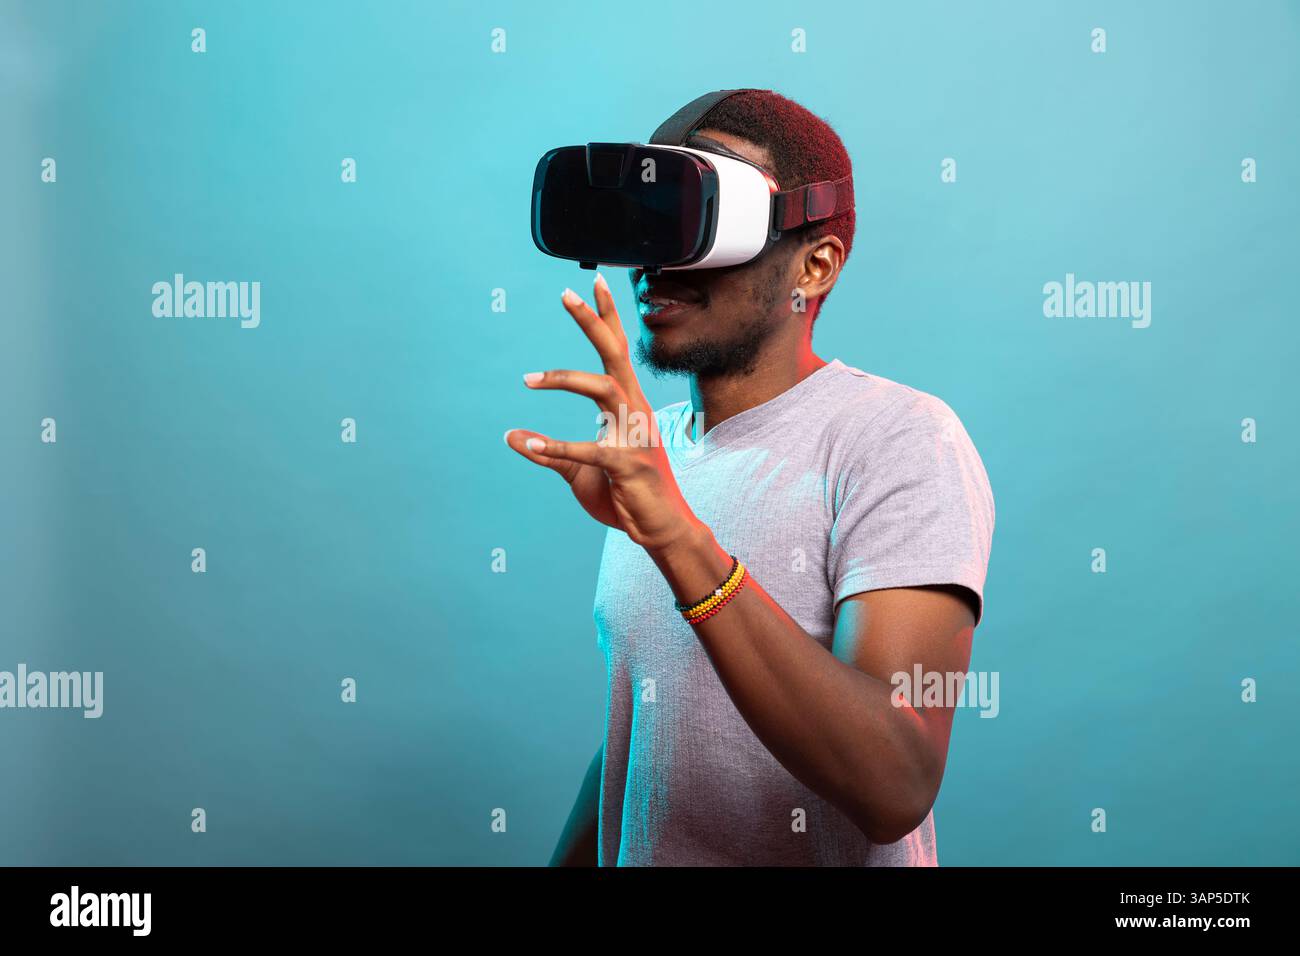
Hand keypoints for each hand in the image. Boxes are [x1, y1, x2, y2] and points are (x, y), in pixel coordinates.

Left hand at [505, 274, 702, 555]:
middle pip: (615, 354)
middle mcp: (634, 411)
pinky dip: (556, 446)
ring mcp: (634, 435)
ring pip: (603, 388)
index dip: (607, 316)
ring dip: (564, 378)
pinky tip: (529, 443)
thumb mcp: (578, 471)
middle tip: (566, 293)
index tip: (593, 282)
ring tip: (528, 378)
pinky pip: (589, 449)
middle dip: (592, 322)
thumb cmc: (624, 495)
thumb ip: (547, 453)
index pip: (618, 351)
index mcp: (627, 406)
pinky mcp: (628, 465)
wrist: (659, 529)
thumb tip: (511, 436)